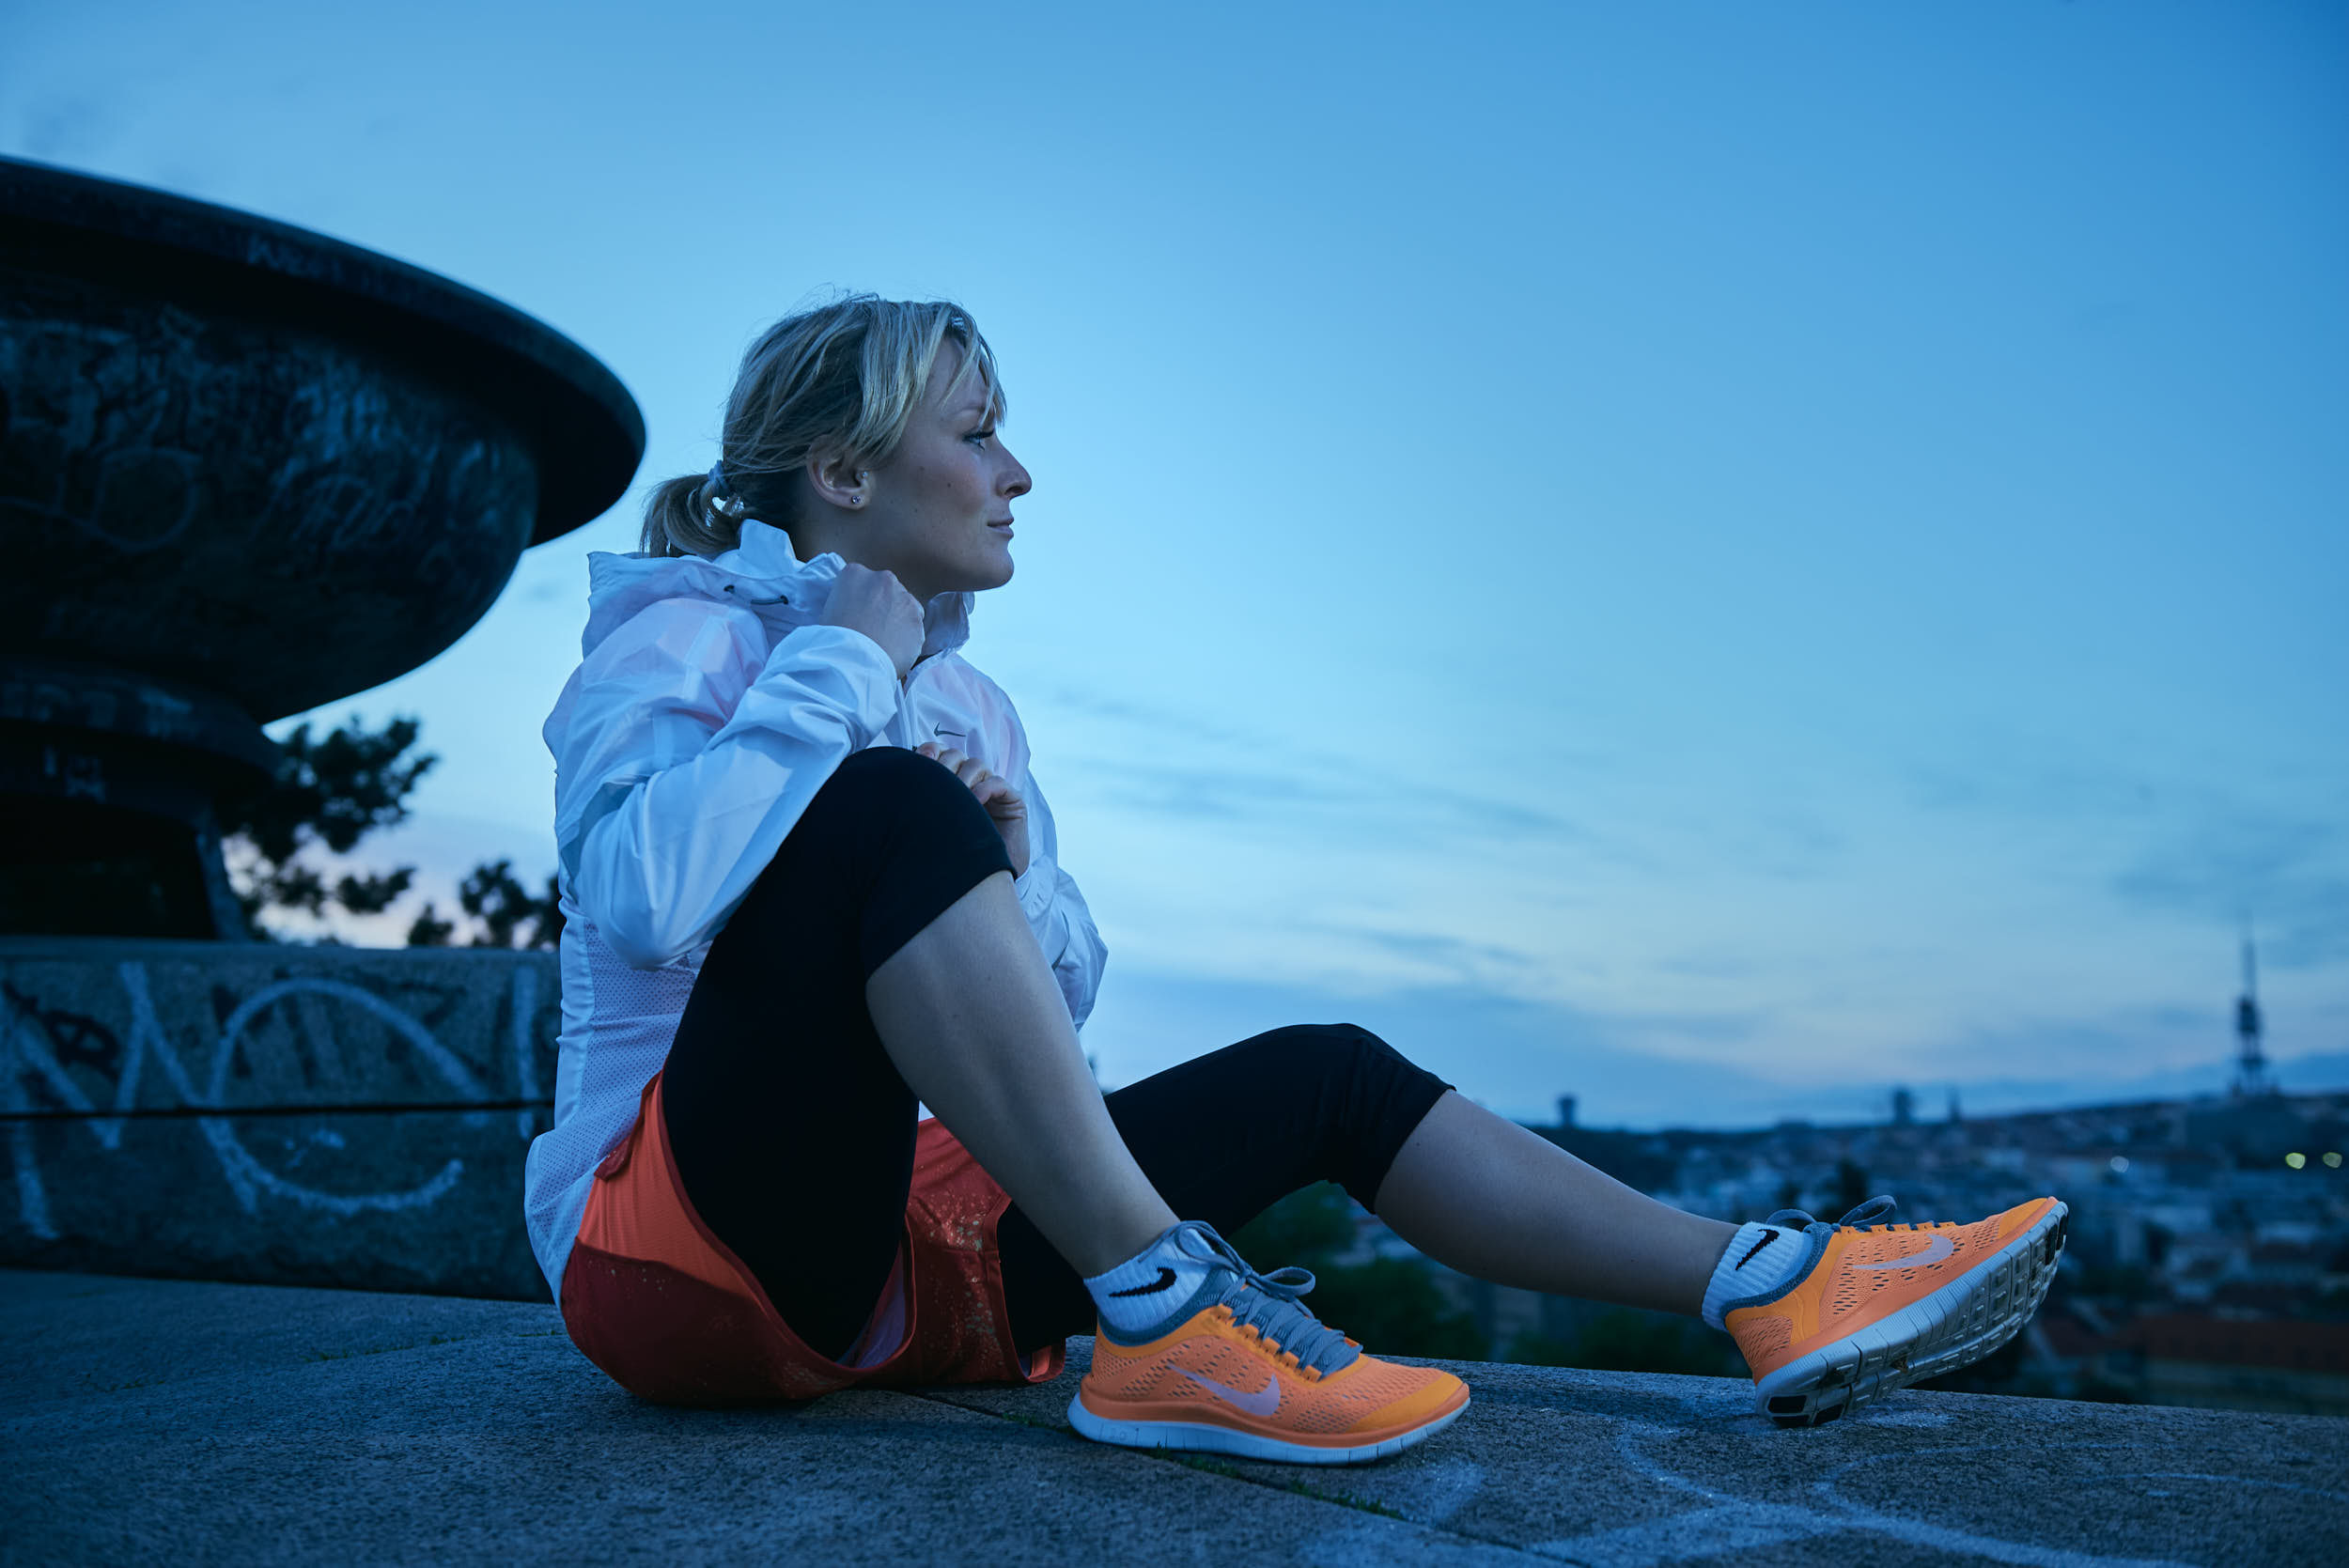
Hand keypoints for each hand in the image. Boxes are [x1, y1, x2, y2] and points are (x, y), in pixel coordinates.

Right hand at [820, 563, 922, 679]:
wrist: (854, 660)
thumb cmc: (834, 639)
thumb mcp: (829, 611)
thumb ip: (846, 602)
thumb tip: (855, 609)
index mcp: (854, 573)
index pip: (861, 581)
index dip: (861, 599)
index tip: (859, 614)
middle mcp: (882, 578)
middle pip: (886, 589)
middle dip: (883, 605)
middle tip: (874, 628)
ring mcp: (903, 596)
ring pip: (904, 605)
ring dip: (898, 618)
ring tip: (886, 640)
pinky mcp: (917, 616)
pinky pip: (914, 624)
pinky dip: (908, 635)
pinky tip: (896, 648)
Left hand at [915, 742, 1028, 879]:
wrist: (982, 884)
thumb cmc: (954, 857)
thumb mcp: (930, 829)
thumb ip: (917, 808)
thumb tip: (891, 790)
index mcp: (950, 785)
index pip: (940, 754)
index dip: (930, 752)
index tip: (918, 762)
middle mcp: (970, 783)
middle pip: (956, 756)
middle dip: (944, 766)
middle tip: (936, 786)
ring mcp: (991, 791)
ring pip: (976, 765)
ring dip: (963, 777)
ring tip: (956, 800)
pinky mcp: (1012, 801)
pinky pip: (998, 783)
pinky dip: (985, 788)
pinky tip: (975, 802)